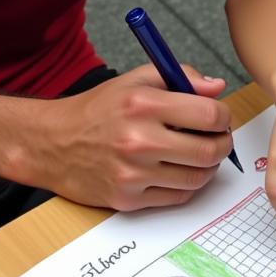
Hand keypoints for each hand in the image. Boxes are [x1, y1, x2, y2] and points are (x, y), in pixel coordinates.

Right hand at [22, 64, 232, 209]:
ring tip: (199, 155)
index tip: (219, 117)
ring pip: (197, 178)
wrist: (52, 144)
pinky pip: (177, 197)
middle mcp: (139, 140)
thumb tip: (216, 88)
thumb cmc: (96, 110)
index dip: (223, 116)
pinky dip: (186, 185)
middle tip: (217, 139)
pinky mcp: (128, 199)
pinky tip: (177, 171)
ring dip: (208, 167)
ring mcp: (133, 174)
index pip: (209, 115)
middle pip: (209, 150)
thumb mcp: (135, 81)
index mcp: (143, 105)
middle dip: (222, 144)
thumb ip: (180, 77)